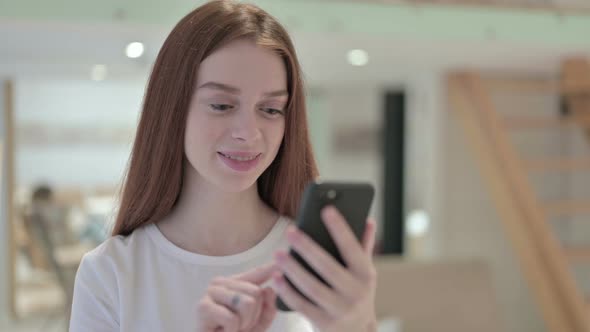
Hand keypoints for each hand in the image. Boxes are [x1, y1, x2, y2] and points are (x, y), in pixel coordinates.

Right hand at [197, 264, 277, 331]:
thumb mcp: (258, 322)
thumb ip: (268, 307)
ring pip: (246, 304)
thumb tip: (269, 289)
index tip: (281, 261)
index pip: (256, 273)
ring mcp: (211, 292)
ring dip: (244, 324)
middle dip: (254, 316)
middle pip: (256, 292)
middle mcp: (221, 283)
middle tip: (240, 325)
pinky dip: (232, 331)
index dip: (270, 268)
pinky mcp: (203, 307)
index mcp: (234, 283)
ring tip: (232, 329)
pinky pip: (232, 319)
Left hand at [273, 206, 377, 331]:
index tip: (326, 209)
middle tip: (290, 230)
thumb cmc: (356, 292)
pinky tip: (276, 277)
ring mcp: (340, 311)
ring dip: (293, 270)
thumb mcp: (363, 272)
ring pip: (312, 288)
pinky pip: (302, 306)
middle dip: (308, 248)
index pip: (353, 248)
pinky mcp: (324, 324)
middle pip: (328, 267)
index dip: (340, 229)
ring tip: (278, 254)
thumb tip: (368, 220)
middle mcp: (356, 293)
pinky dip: (288, 291)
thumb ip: (363, 246)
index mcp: (366, 275)